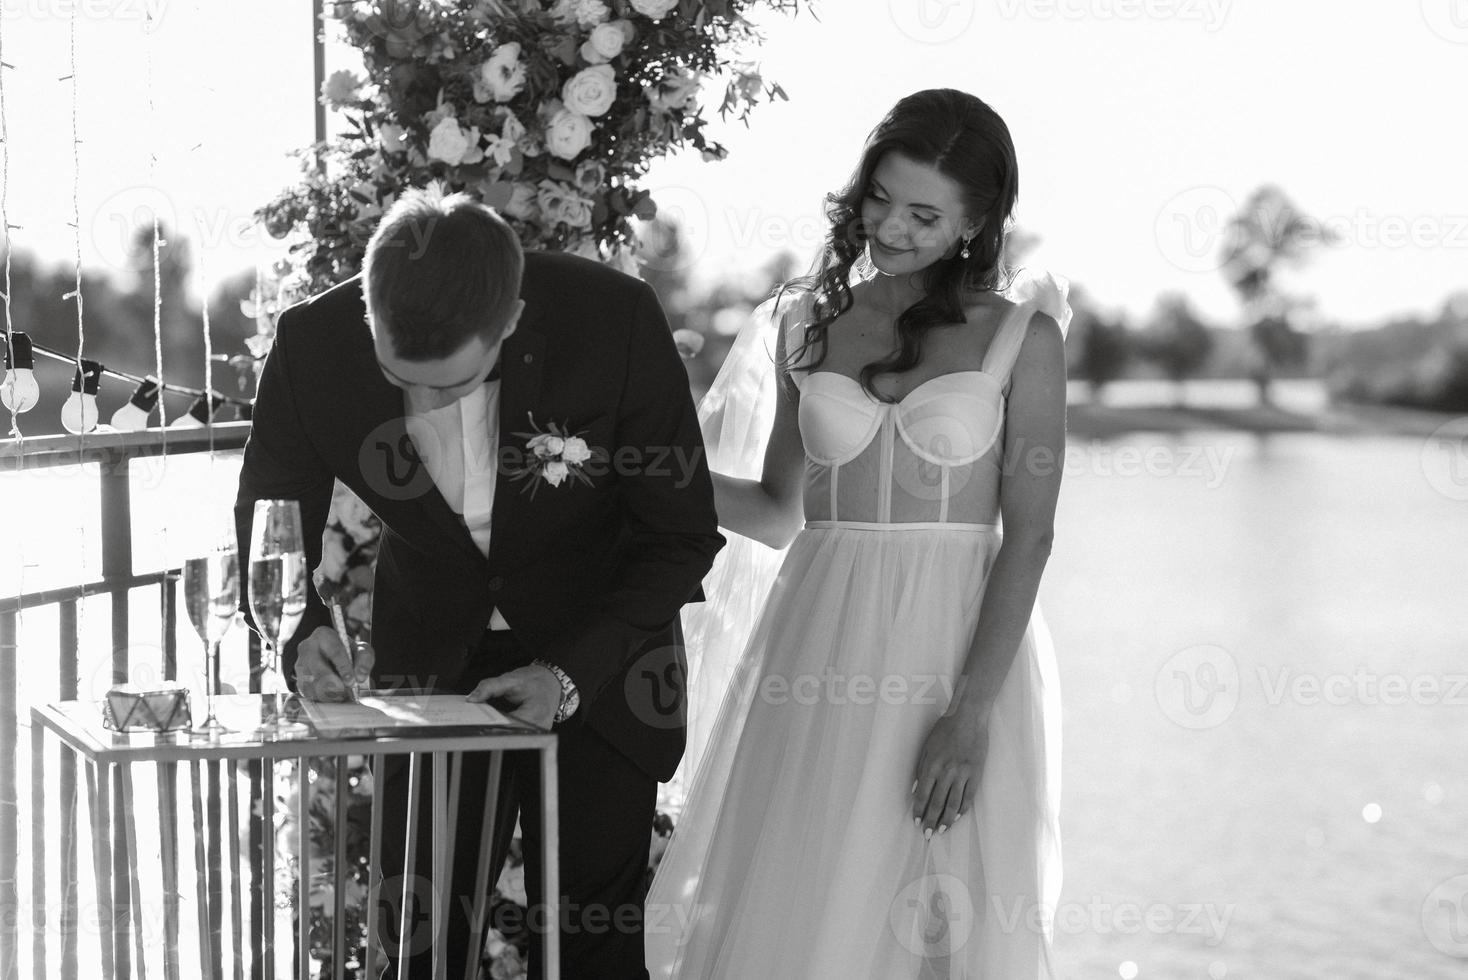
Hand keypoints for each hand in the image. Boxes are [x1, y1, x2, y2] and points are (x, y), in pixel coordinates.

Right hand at [293, 626, 374, 701]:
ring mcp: (299, 665)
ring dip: (330, 694)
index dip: (344, 668)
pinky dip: (323, 698)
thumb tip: (359, 676)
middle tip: (347, 691)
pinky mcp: (298, 680)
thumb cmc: (348, 653)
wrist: (333, 660)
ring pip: (313, 685)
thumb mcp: (361, 650)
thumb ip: (365, 659)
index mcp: (324, 635)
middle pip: (320, 671)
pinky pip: (309, 694)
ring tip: (342, 693)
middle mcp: (307, 648)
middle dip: (335, 685)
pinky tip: (332, 695)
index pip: (335, 651)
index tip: (352, 681)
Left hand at [466, 664, 561, 729]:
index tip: (477, 722)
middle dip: (493, 729)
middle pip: (511, 733)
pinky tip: (496, 725)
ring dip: (498, 730)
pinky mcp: (535, 733)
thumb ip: (489, 687)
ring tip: (486, 724)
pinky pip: (517, 734)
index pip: (509, 724)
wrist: (552, 682)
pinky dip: (505, 730)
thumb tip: (472, 699)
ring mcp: (538, 732)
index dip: (492, 724)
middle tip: (477, 723)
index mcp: (536, 711)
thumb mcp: (511, 678)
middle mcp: (539, 725)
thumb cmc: (536, 680)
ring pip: (513, 736)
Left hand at [911, 709, 989, 837]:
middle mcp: (947, 772)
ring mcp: (963, 774)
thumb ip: (921, 768)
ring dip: (947, 820)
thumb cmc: (945, 730)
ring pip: (954, 803)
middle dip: (931, 821)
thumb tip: (917, 789)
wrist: (969, 718)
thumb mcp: (927, 746)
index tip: (916, 822)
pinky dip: (962, 809)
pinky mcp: (976, 773)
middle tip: (927, 835)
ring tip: (942, 831)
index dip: (919, 810)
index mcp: (932, 765)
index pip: (923, 794)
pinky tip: (957, 817)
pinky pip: (969, 796)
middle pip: (938, 803)